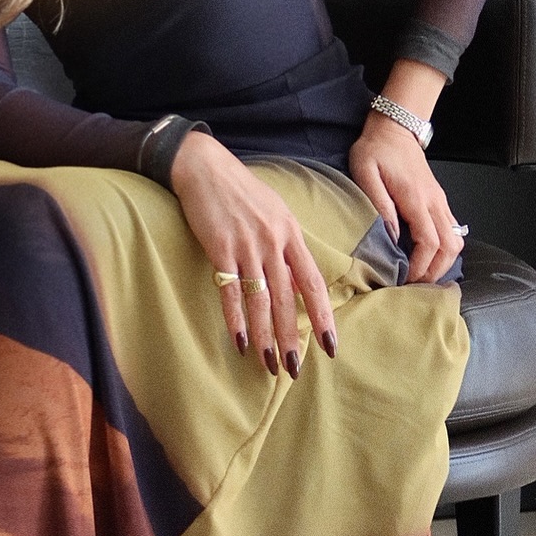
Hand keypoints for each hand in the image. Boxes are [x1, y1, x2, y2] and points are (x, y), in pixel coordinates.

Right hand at [169, 131, 336, 374]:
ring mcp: (247, 245)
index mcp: (291, 233)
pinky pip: (231, 291)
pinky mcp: (220, 248)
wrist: (204, 167)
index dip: (322, 315)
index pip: (312, 282)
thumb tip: (296, 277)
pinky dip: (236, 319)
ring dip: (265, 336)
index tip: (330, 345)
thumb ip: (285, 244)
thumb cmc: (240, 190)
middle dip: (292, 337)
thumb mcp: (274, 211)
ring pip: (261, 300)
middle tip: (295, 368)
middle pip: (287, 299)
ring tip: (269, 364)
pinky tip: (239, 341)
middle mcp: (273, 241)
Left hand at [348, 112, 462, 282]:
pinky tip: (427, 257)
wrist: (395, 129)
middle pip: (450, 247)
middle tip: (414, 285)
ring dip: (443, 262)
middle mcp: (435, 202)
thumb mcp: (365, 173)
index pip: (430, 242)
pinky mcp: (439, 201)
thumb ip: (378, 204)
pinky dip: (445, 249)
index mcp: (416, 198)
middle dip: (434, 271)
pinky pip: (453, 231)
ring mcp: (440, 202)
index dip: (420, 266)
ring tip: (421, 274)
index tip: (404, 279)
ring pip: (456, 240)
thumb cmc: (376, 150)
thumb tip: (389, 236)